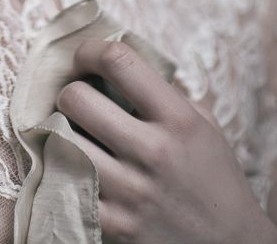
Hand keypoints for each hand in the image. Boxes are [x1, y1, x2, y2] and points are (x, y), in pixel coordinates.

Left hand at [56, 39, 276, 243]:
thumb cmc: (216, 178)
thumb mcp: (204, 124)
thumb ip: (166, 91)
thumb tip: (122, 62)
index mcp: (178, 119)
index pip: (119, 61)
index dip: (91, 50)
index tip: (85, 57)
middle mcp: (153, 151)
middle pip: (77, 99)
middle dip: (70, 93)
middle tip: (77, 100)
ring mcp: (132, 191)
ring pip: (63, 141)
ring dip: (60, 132)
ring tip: (71, 132)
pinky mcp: (117, 226)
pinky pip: (67, 186)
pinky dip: (63, 172)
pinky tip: (75, 168)